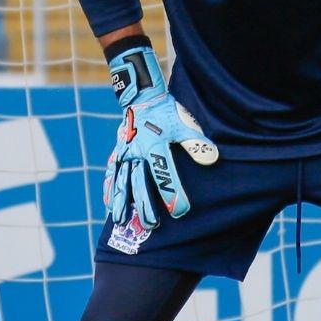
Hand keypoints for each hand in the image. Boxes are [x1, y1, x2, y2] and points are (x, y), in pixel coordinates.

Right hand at [103, 44, 217, 227]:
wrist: (142, 94)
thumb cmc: (166, 110)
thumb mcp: (184, 123)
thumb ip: (196, 142)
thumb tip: (212, 159)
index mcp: (154, 146)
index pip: (164, 175)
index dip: (172, 194)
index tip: (179, 212)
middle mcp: (136, 152)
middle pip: (139, 183)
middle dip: (145, 206)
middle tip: (151, 226)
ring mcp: (124, 152)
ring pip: (121, 180)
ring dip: (121, 201)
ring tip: (120, 220)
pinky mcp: (118, 151)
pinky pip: (110, 171)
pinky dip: (109, 188)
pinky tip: (108, 203)